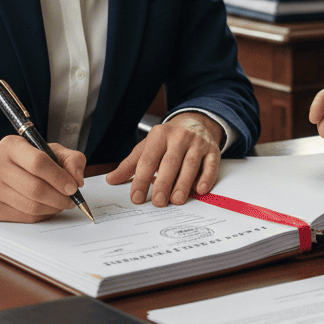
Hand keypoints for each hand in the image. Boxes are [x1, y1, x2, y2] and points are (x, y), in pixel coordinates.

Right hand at [0, 135, 86, 221]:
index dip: (59, 177)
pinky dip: (43, 215)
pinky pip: (25, 217)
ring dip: (53, 208)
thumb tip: (77, 180)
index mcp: (11, 146)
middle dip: (60, 197)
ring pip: (31, 206)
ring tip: (62, 203)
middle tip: (72, 200)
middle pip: (35, 188)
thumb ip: (70, 159)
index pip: (38, 163)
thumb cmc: (23, 159)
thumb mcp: (47, 149)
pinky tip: (48, 208)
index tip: (73, 187)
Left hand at [105, 112, 222, 206]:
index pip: (148, 159)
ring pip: (190, 164)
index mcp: (159, 135)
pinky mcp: (212, 150)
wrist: (196, 121)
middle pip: (170, 162)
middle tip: (157, 202)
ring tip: (175, 200)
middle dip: (163, 183)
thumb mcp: (148, 146)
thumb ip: (131, 164)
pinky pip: (210, 165)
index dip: (141, 180)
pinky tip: (199, 190)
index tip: (136, 197)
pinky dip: (206, 178)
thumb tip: (111, 180)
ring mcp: (197, 143)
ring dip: (183, 184)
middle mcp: (179, 137)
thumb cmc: (169, 138)